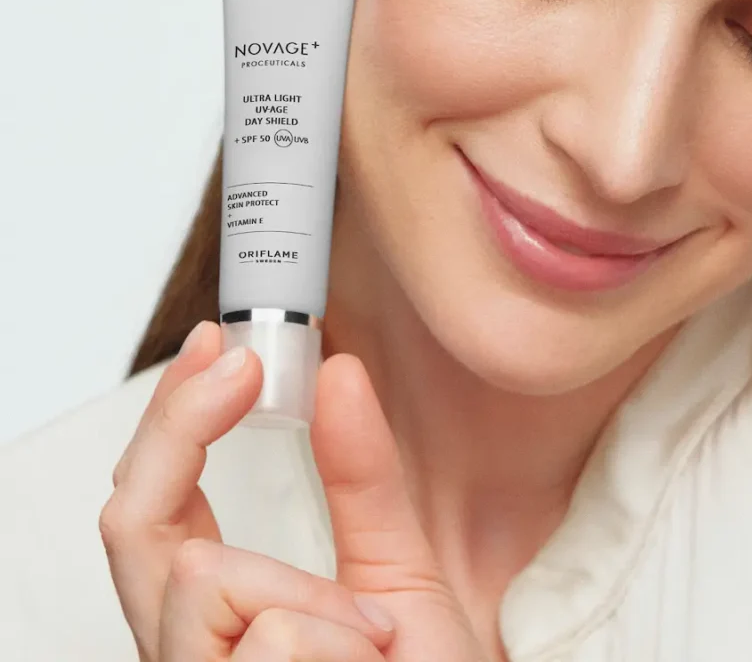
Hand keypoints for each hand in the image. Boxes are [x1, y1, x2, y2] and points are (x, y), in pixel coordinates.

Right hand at [99, 321, 487, 660]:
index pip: (154, 504)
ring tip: (363, 635)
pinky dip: (333, 639)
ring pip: (202, 578)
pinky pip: (266, 638)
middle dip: (180, 425)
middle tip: (238, 369)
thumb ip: (361, 477)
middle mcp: (189, 651)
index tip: (214, 345)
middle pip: (129, 524)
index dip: (169, 414)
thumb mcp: (396, 572)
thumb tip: (339, 374)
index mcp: (219, 613)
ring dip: (303, 589)